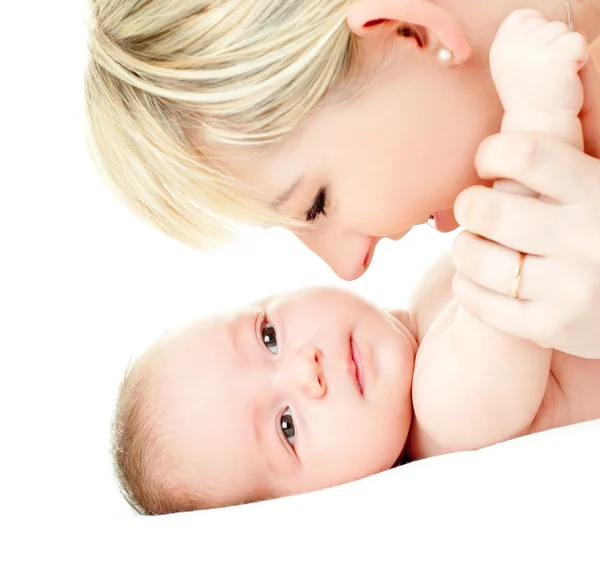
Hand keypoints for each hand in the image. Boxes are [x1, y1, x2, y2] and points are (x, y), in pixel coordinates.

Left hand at [451, 59, 599, 358]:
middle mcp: (585, 237)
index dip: (491, 153)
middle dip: (469, 205)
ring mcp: (569, 287)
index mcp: (599, 190)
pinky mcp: (552, 327)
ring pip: (475, 257)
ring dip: (463, 248)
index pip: (524, 153)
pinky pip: (480, 302)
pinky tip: (477, 279)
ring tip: (475, 245)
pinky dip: (466, 286)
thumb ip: (566, 160)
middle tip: (474, 210)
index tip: (488, 162)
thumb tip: (526, 100)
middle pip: (487, 208)